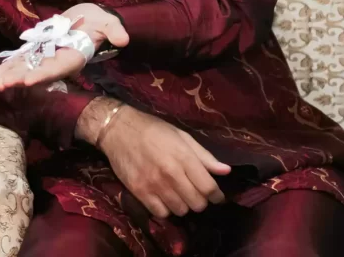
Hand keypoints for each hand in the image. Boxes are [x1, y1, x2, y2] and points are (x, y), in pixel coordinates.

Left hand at [0, 4, 128, 90]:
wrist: (90, 18)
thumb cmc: (99, 21)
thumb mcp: (108, 22)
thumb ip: (114, 30)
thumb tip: (123, 39)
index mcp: (74, 56)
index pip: (58, 68)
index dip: (43, 74)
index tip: (28, 81)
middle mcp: (59, 61)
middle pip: (38, 72)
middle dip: (20, 78)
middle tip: (1, 85)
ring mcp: (48, 56)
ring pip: (28, 67)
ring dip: (12, 74)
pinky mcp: (40, 49)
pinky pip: (24, 59)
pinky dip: (12, 65)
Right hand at [81, 102, 229, 218]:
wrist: (117, 130)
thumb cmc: (153, 130)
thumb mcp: (181, 136)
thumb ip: (203, 155)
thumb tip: (226, 171)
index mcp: (183, 157)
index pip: (209, 188)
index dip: (216, 195)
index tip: (216, 195)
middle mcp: (170, 173)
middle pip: (197, 204)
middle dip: (200, 200)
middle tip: (194, 192)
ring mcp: (154, 184)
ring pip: (181, 211)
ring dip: (183, 205)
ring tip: (178, 194)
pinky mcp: (139, 192)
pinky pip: (161, 213)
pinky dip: (165, 209)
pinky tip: (163, 197)